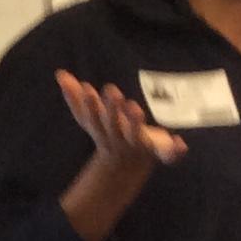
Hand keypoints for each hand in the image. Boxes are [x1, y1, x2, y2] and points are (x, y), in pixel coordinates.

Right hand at [57, 71, 187, 168]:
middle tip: (112, 91)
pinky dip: (174, 151)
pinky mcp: (158, 153)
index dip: (91, 105)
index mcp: (103, 130)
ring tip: (134, 107)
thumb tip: (60, 73)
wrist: (124, 166)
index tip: (90, 89)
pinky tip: (180, 143)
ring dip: (135, 124)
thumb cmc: (109, 133)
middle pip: (113, 126)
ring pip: (136, 137)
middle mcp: (118, 139)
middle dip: (112, 110)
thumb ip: (76, 97)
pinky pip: (167, 155)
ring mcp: (138, 146)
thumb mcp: (91, 117)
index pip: (93, 118)